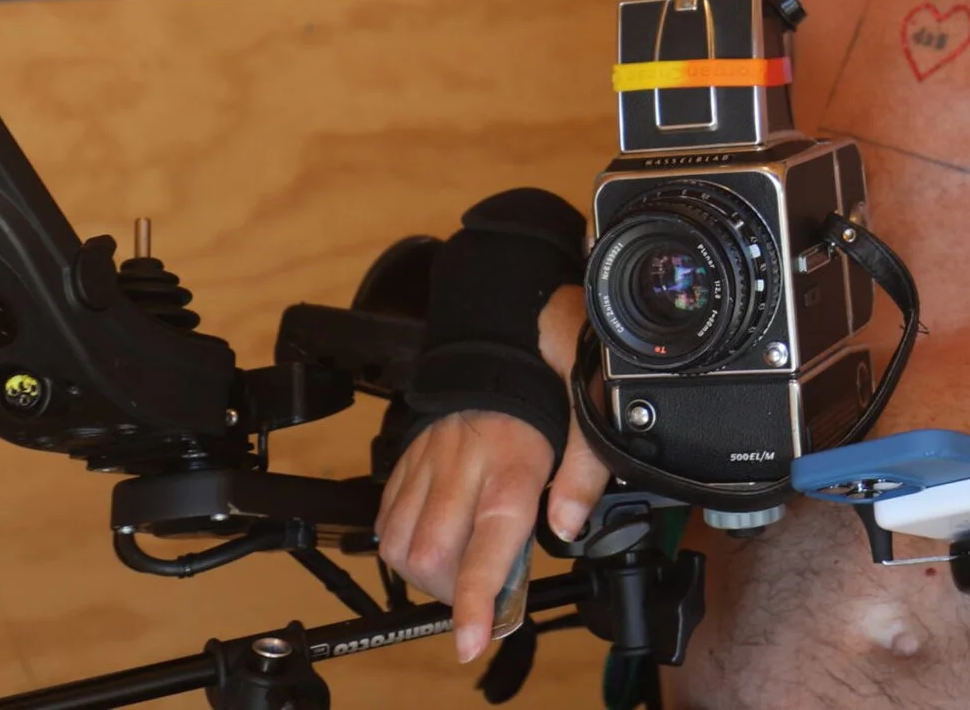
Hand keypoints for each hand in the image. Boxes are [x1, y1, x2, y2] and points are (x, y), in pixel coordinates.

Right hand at [371, 287, 612, 662]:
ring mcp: (427, 462)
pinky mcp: (407, 457)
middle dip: (452, 592)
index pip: (489, 542)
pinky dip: (402, 544)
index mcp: (511, 462)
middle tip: (481, 594)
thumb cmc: (545, 387)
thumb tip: (568, 526)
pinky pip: (387, 517)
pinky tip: (432, 542)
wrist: (500, 332)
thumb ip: (582, 475)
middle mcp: (462, 465)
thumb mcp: (581, 425)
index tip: (472, 638)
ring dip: (425, 575)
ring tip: (458, 571)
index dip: (476, 598)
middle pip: (431, 555)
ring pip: (400, 542)